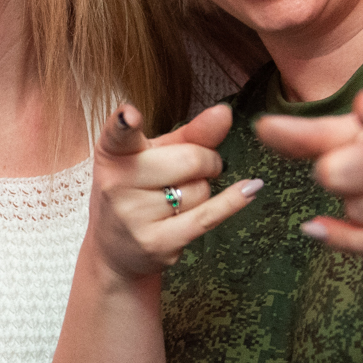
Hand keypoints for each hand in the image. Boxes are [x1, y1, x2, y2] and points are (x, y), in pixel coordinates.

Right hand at [85, 102, 261, 281]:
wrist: (116, 249)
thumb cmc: (138, 190)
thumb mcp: (154, 156)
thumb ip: (190, 134)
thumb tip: (224, 113)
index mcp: (112, 153)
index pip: (118, 134)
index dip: (125, 123)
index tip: (131, 116)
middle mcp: (116, 184)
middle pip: (188, 159)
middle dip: (207, 161)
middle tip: (199, 168)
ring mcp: (134, 216)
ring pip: (200, 190)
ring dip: (203, 189)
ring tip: (181, 198)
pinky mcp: (156, 243)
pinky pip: (206, 216)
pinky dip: (232, 202)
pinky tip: (250, 189)